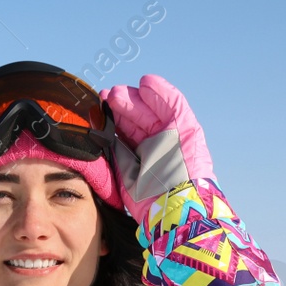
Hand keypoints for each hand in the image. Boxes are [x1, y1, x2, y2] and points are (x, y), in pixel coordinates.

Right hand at [99, 75, 213, 218]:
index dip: (139, 97)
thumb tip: (145, 81)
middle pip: (133, 116)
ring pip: (121, 129)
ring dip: (111, 116)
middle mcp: (153, 143)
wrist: (173, 204)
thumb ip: (169, 99)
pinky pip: (111, 149)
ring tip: (102, 103)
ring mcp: (137, 156)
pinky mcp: (123, 171)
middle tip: (109, 96)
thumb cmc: (183, 165)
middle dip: (122, 103)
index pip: (151, 108)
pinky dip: (104, 135)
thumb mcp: (184, 125)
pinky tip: (100, 123)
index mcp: (170, 132)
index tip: (130, 90)